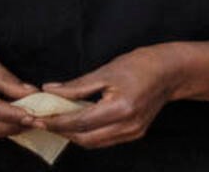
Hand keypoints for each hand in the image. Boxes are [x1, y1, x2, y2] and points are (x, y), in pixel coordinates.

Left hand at [36, 45, 184, 148]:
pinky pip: (104, 140)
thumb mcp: (106, 71)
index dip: (55, 121)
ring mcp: (133, 132)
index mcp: (121, 108)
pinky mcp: (135, 133)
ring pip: (93, 142)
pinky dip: (88, 134)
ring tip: (57, 122)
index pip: (79, 121)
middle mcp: (128, 125)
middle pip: (84, 138)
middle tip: (42, 121)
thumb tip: (49, 91)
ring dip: (73, 135)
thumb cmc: (141, 65)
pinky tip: (78, 123)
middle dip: (60, 131)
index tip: (36, 118)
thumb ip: (76, 85)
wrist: (171, 71)